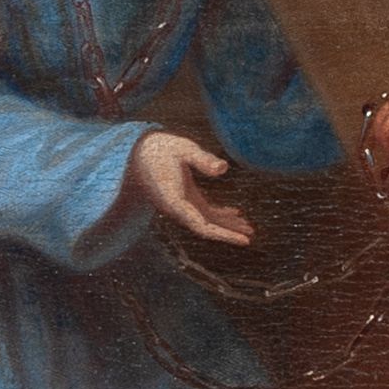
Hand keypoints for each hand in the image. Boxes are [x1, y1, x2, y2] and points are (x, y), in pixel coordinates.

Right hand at [129, 130, 254, 245]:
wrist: (137, 150)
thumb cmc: (160, 147)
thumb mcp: (183, 149)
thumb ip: (202, 159)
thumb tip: (224, 168)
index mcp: (175, 202)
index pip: (202, 226)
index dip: (224, 234)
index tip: (243, 240)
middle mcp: (177, 209)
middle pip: (206, 227)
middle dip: (228, 232)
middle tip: (251, 236)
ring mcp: (180, 205)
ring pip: (206, 221)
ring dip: (227, 224)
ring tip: (249, 228)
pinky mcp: (184, 198)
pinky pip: (204, 212)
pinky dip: (220, 214)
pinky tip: (236, 213)